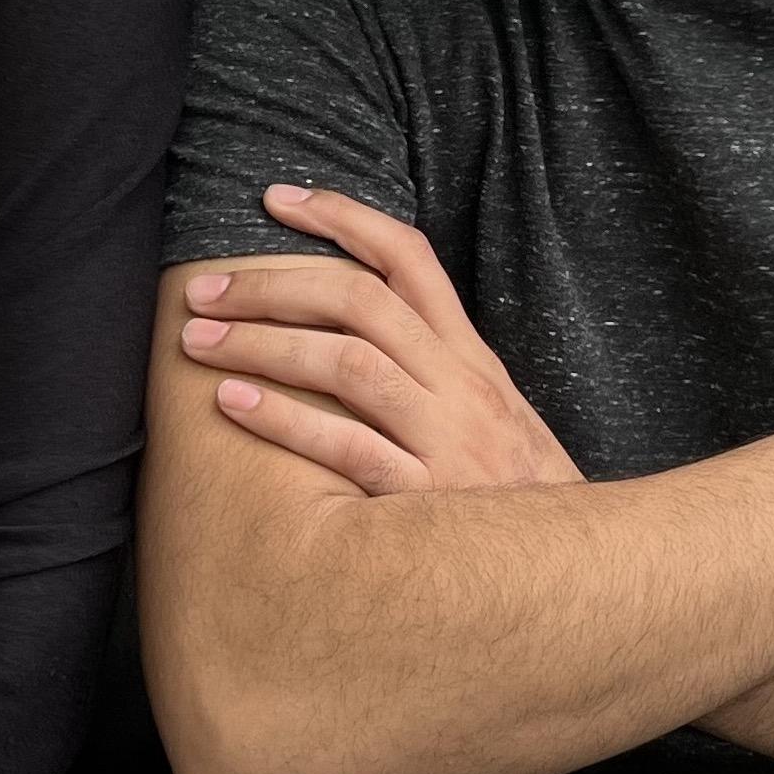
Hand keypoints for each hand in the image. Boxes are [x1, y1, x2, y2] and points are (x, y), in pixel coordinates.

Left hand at [181, 184, 581, 495]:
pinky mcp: (428, 501)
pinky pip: (348, 449)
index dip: (342, 216)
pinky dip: (285, 421)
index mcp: (471, 359)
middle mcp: (461, 387)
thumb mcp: (493, 415)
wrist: (575, 575)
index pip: (408, 257)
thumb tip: (356, 325)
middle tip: (203, 290)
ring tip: (198, 342)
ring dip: (263, 344)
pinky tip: (232, 404)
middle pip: (360, 302)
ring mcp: (447, 441)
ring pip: (348, 365)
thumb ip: (434, 370)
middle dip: (272, 286)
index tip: (276, 198)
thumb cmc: (517, 496)